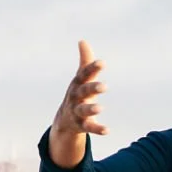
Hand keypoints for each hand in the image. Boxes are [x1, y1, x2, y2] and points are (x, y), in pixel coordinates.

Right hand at [47, 40, 105, 168]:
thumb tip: (82, 41)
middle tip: (104, 86)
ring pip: (83, 110)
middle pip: (83, 91)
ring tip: (100, 108)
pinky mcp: (81, 125)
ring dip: (91, 109)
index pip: (84, 74)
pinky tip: (107, 130)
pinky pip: (89, 127)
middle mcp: (76, 97)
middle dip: (92, 88)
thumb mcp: (80, 79)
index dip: (92, 68)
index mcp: (77, 84)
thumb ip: (85, 63)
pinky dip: (97, 129)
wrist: (65, 120)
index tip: (102, 63)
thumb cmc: (77, 95)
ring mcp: (77, 111)